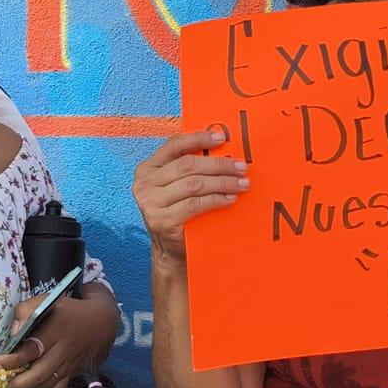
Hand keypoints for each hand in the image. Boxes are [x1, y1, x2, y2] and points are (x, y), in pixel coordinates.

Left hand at [0, 285, 117, 387]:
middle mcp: (64, 349)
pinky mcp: (72, 374)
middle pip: (40, 374)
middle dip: (15, 385)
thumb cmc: (68, 310)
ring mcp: (69, 364)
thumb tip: (12, 332)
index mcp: (57, 329)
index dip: (13, 360)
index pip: (33, 349)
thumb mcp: (48, 300)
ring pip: (46, 386)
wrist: (102, 322)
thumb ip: (26, 311)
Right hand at [132, 129, 249, 261]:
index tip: (222, 138)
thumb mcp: (178, 186)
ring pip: (194, 184)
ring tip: (242, 184)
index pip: (174, 145)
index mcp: (148, 168)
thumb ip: (191, 168)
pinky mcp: (162, 220)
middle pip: (188, 165)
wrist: (170, 249)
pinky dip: (216, 200)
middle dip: (219, 164)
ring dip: (222, 182)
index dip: (198, 138)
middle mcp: (145, 183)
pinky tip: (230, 199)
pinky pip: (196, 204)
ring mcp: (151, 203)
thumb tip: (225, 149)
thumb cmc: (179, 212)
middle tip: (241, 167)